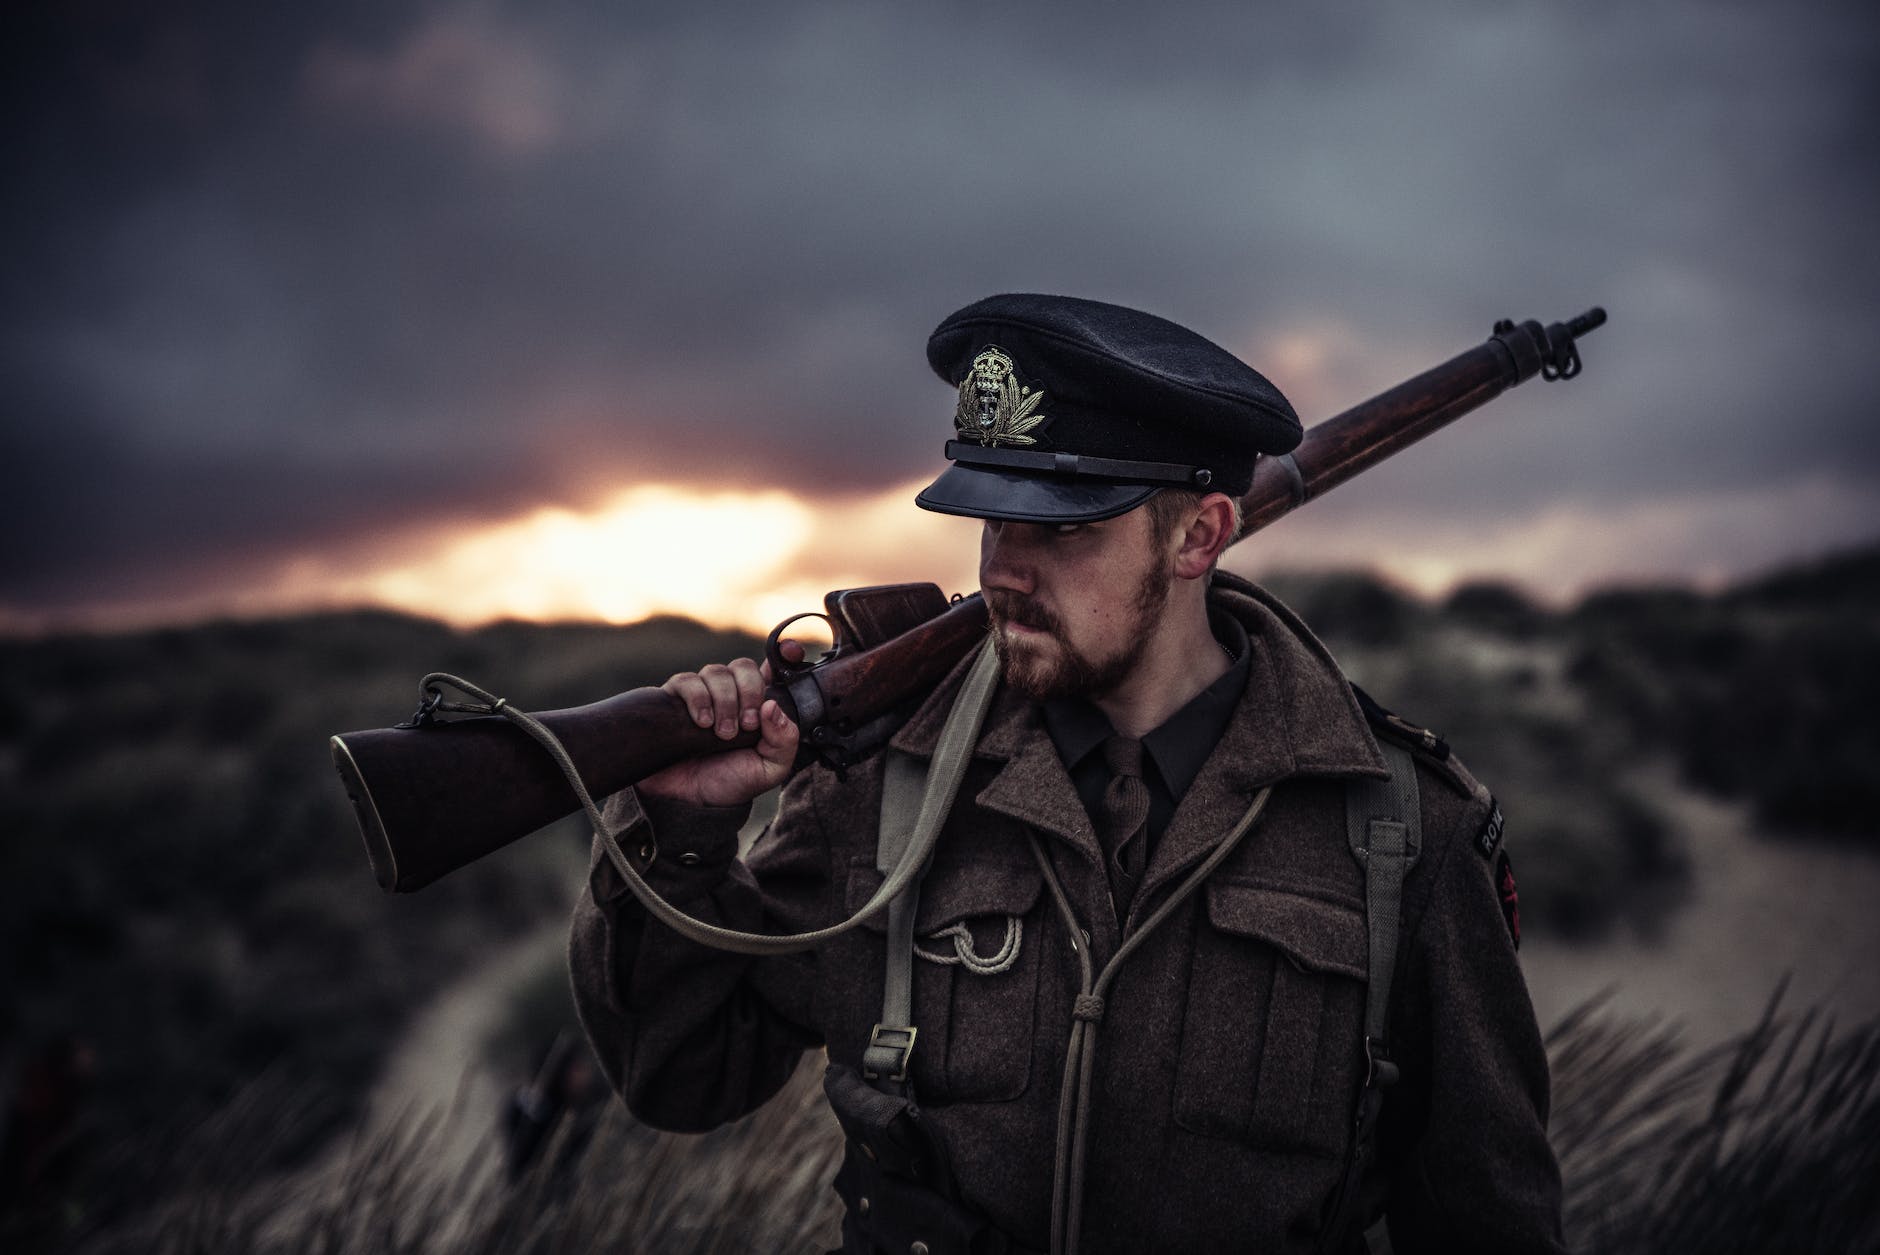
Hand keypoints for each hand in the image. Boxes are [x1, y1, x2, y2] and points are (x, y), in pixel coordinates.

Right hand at [636, 641, 803, 807]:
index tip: (791, 652)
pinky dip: (698, 699)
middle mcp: (732, 694)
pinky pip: (687, 681)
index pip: (773, 668)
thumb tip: (772, 706)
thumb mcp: (771, 768)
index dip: (784, 654)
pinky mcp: (675, 700)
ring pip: (716, 672)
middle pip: (743, 666)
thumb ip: (784, 740)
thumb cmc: (732, 781)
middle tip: (748, 724)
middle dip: (749, 692)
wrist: (692, 801)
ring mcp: (703, 694)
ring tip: (723, 733)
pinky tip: (702, 723)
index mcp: (759, 705)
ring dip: (724, 702)